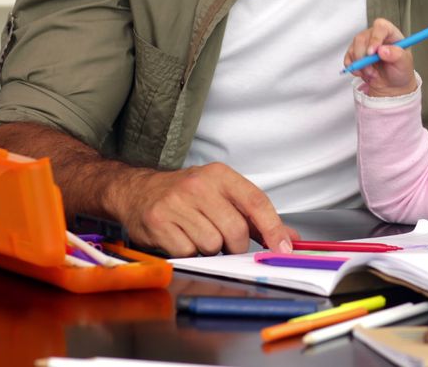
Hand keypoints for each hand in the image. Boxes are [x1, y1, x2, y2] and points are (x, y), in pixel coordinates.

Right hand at [111, 163, 299, 256]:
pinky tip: (181, 238)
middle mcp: (198, 185)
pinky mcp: (158, 222)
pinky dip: (189, 252)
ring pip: (212, 244)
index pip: (256, 202)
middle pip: (235, 230)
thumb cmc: (187, 196)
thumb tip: (290, 238)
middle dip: (235, 245)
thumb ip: (257, 218)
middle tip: (225, 241)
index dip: (273, 228)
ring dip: (210, 249)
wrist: (137, 191)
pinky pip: (188, 252)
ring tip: (198, 235)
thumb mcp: (223, 195)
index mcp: (220, 175)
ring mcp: (176, 203)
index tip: (284, 247)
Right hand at [344, 18, 416, 96]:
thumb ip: (397, 55)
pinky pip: (348, 58)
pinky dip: (354, 68)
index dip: (375, 38)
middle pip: (362, 38)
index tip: (371, 53)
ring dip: (360, 65)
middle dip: (364, 57)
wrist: (392, 85)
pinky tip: (362, 72)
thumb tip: (383, 50)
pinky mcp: (355, 54)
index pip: (380, 27)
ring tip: (371, 73)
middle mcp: (375, 36)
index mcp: (390, 34)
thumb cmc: (400, 71)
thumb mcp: (404, 64)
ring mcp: (364, 44)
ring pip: (354, 48)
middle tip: (372, 70)